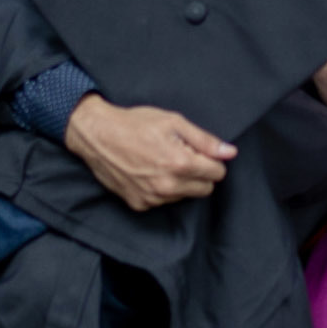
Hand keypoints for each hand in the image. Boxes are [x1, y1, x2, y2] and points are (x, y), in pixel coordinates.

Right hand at [64, 93, 235, 210]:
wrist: (97, 135)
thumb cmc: (134, 124)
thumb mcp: (173, 122)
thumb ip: (205, 140)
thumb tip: (229, 152)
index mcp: (180, 163)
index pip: (217, 174)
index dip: (212, 160)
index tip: (199, 152)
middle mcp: (168, 186)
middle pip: (205, 189)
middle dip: (200, 174)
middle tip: (182, 156)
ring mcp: (152, 198)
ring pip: (184, 196)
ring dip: (181, 182)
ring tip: (161, 162)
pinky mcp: (139, 204)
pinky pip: (163, 201)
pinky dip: (162, 189)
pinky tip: (149, 172)